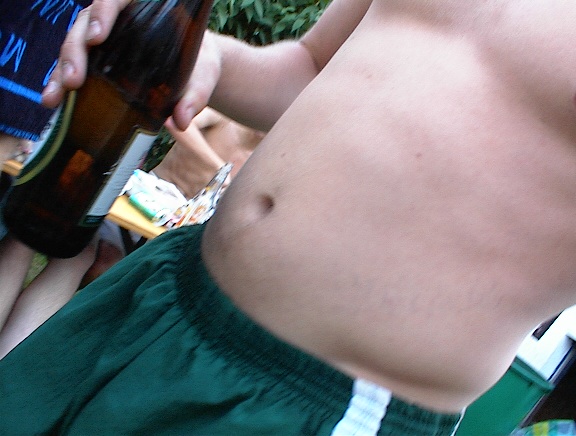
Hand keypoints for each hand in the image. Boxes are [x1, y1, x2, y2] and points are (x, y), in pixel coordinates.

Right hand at [42, 0, 222, 131]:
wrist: (197, 70)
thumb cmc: (200, 65)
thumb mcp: (203, 77)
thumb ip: (195, 95)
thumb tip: (180, 121)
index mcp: (144, 10)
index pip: (115, 0)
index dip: (102, 14)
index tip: (97, 36)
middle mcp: (118, 20)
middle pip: (85, 25)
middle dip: (75, 52)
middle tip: (74, 79)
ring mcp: (104, 40)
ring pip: (74, 46)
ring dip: (61, 72)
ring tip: (54, 98)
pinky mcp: (98, 60)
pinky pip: (75, 66)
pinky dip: (62, 83)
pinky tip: (54, 102)